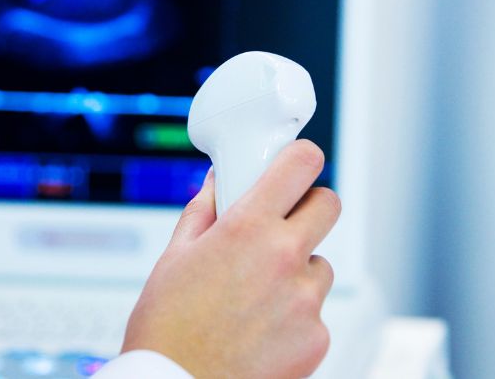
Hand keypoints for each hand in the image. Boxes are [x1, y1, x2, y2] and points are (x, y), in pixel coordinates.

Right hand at [121, 140, 340, 377]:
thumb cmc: (167, 328)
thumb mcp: (175, 257)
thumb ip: (205, 211)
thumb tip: (219, 182)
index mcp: (247, 228)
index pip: (301, 164)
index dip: (302, 157)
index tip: (298, 162)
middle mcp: (284, 258)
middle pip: (328, 205)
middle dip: (309, 207)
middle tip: (284, 223)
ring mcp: (305, 300)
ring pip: (320, 264)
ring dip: (298, 269)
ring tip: (259, 295)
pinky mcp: (317, 337)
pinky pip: (316, 310)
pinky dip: (296, 314)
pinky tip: (263, 328)